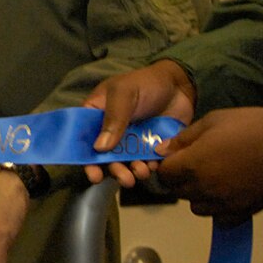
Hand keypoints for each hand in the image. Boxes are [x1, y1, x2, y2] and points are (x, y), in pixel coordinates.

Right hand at [82, 59, 196, 185]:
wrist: (179, 86)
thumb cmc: (145, 83)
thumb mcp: (124, 93)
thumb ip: (113, 118)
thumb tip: (99, 148)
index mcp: (96, 115)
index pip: (83, 139)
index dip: (85, 158)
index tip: (93, 174)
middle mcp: (109, 131)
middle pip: (105, 157)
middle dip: (114, 170)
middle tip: (125, 179)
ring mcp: (130, 141)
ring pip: (125, 162)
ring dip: (131, 172)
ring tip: (141, 172)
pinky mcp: (149, 147)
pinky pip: (146, 162)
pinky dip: (148, 168)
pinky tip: (153, 166)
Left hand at [156, 108, 262, 221]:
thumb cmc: (251, 127)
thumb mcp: (213, 121)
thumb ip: (184, 138)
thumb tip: (162, 150)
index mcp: (192, 165)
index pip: (164, 174)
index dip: (167, 166)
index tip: (176, 158)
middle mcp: (203, 189)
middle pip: (178, 192)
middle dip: (180, 179)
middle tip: (196, 164)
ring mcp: (222, 204)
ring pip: (197, 207)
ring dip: (198, 195)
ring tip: (213, 178)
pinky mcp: (241, 213)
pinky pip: (219, 218)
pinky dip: (219, 209)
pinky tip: (228, 193)